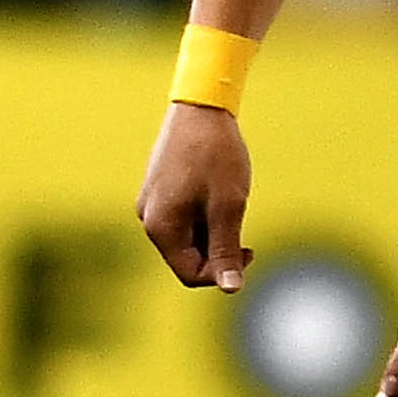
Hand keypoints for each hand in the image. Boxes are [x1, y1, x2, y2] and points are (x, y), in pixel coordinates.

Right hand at [138, 102, 253, 290]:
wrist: (201, 108)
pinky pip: (183, 221)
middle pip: (186, 259)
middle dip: (218, 253)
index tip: (248, 251)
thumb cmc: (216, 155)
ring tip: (231, 205)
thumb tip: (229, 288)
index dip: (221, 273)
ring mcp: (152, 204)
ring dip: (214, 235)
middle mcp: (149, 219)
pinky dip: (205, 219)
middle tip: (244, 231)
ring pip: (187, 240)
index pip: (190, 274)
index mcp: (161, 226)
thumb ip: (226, 249)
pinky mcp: (159, 192)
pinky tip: (220, 196)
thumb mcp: (228, 206)